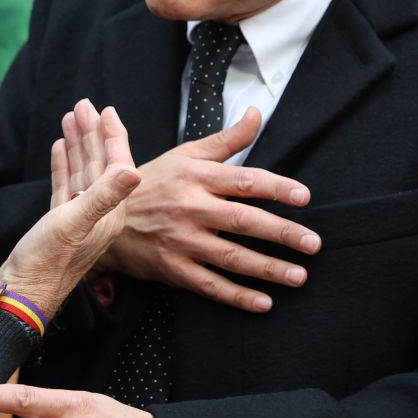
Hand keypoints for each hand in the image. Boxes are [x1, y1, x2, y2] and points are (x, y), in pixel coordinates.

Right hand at [0, 104, 139, 319]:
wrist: (24, 294)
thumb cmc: (48, 264)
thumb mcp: (75, 225)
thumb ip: (104, 196)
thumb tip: (133, 169)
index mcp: (110, 211)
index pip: (116, 163)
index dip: (111, 134)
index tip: (107, 109)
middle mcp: (99, 212)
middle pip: (98, 162)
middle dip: (92, 131)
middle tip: (84, 104)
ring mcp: (78, 216)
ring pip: (80, 170)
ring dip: (76, 143)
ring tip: (71, 116)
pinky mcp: (60, 222)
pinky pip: (65, 185)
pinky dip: (62, 164)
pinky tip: (59, 147)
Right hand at [94, 106, 319, 312]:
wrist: (104, 218)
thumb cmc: (151, 183)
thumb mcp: (185, 154)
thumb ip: (226, 140)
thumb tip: (258, 114)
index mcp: (196, 177)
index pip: (244, 180)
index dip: (276, 188)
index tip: (304, 197)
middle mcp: (191, 208)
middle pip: (243, 221)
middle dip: (282, 233)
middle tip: (313, 244)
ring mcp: (181, 241)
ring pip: (231, 257)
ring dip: (267, 269)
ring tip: (299, 276)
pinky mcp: (173, 269)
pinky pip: (210, 285)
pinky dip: (237, 296)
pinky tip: (264, 303)